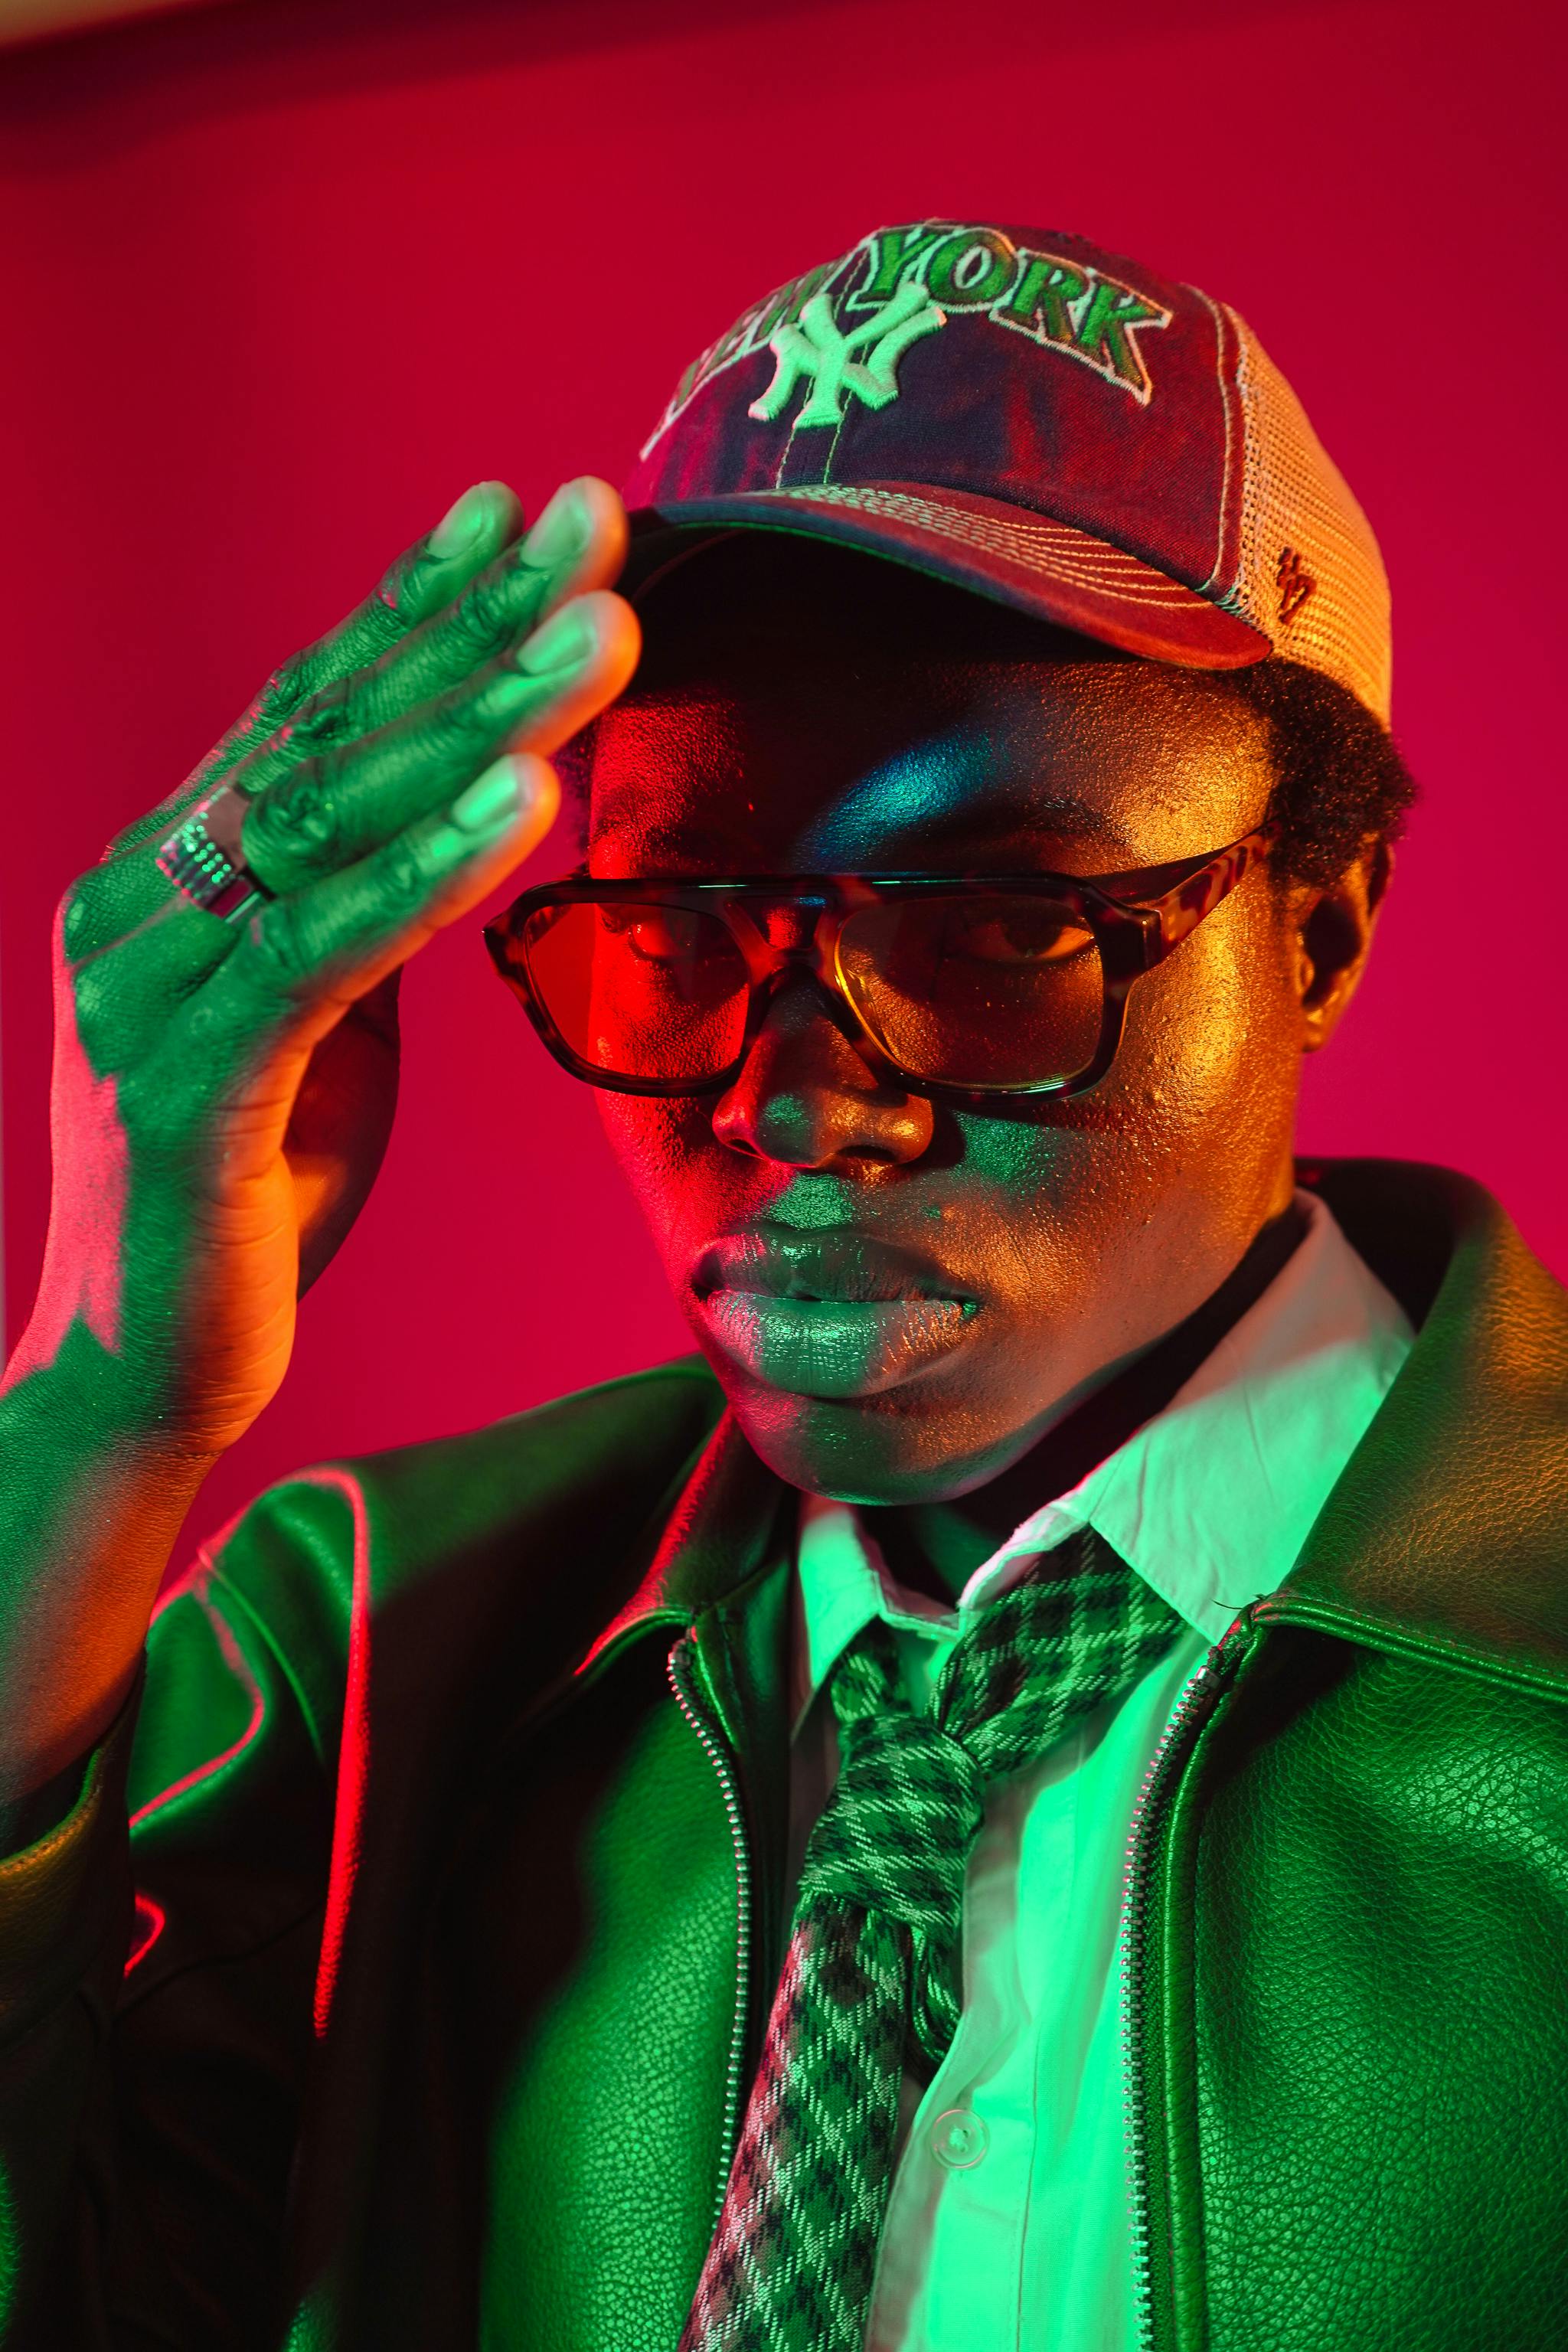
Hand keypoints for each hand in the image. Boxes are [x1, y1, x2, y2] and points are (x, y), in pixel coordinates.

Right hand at [8, 477, 638, 1461]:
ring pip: (331, 819)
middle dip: (474, 620)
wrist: (135, 1373)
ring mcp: (149, 986)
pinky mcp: (188, 1083)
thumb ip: (355, 913)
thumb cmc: (242, 1196)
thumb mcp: (318, 1024)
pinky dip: (428, 870)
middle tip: (591, 518)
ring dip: (480, 716)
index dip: (415, 603)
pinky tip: (524, 798)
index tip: (516, 511)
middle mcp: (141, 902)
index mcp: (169, 878)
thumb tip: (460, 812)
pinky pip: (323, 953)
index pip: (307, 711)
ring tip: (597, 629)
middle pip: (330, 733)